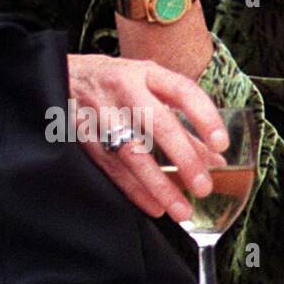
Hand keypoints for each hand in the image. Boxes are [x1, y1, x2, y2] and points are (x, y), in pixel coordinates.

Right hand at [68, 53, 229, 221]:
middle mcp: (123, 89)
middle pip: (158, 123)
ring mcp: (100, 112)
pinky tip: (154, 206)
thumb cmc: (114, 83)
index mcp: (145, 73)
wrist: (62, 77)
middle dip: (184, 158)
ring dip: (159, 184)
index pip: (182, 91)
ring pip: (132, 152)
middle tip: (203, 187)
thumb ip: (182, 120)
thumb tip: (216, 160)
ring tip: (182, 209)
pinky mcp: (82, 134)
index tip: (222, 145)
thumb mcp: (148, 88)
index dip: (204, 117)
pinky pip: (111, 166)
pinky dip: (134, 189)